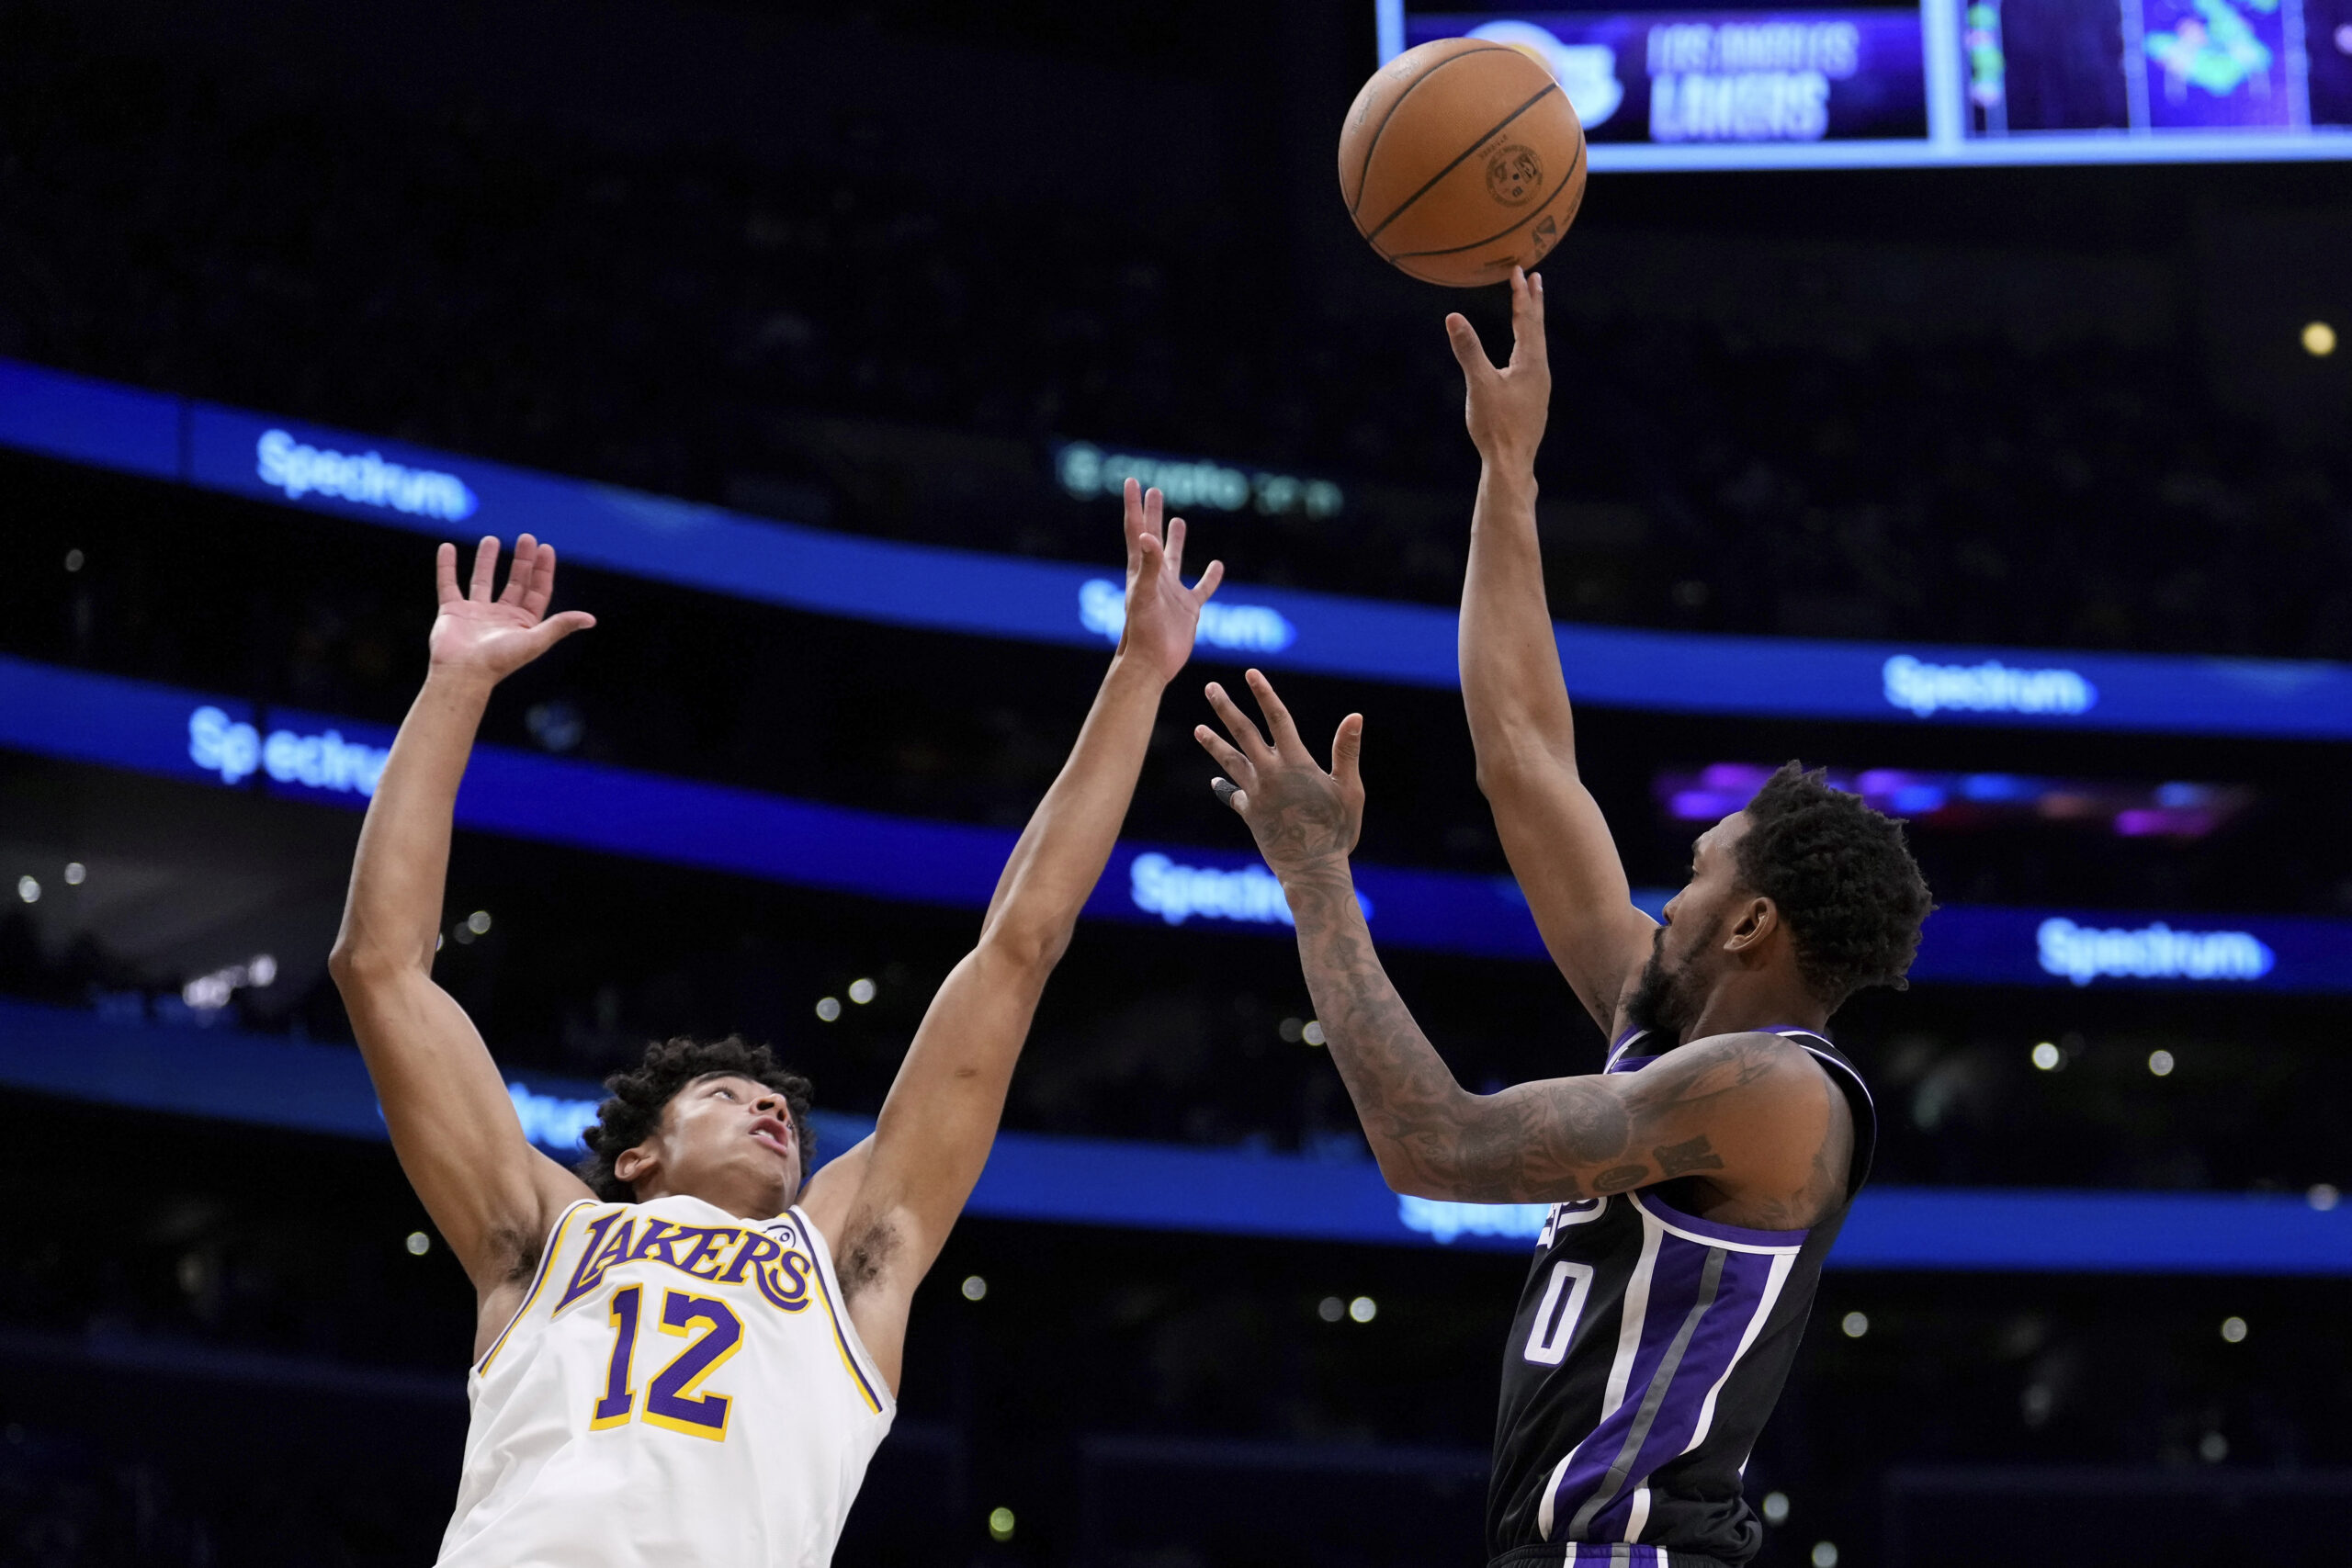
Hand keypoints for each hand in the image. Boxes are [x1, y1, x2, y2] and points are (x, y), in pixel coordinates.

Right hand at [428, 535, 595, 682]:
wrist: (463, 673)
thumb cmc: (500, 660)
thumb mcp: (535, 640)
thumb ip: (560, 625)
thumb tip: (591, 619)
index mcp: (522, 623)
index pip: (537, 591)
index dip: (543, 570)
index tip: (546, 548)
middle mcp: (500, 617)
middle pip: (515, 583)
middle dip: (522, 561)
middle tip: (526, 538)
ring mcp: (475, 613)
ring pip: (482, 580)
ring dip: (487, 560)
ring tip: (492, 539)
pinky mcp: (452, 611)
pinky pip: (448, 584)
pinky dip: (446, 566)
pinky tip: (447, 547)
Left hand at [1116, 479, 1224, 684]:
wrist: (1151, 664)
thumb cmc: (1142, 631)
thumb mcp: (1145, 595)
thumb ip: (1149, 565)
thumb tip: (1148, 535)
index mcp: (1140, 569)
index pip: (1136, 529)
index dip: (1134, 505)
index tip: (1132, 480)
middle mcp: (1155, 577)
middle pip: (1152, 536)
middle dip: (1152, 513)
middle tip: (1154, 490)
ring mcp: (1172, 593)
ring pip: (1175, 560)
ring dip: (1176, 540)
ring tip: (1180, 521)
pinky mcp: (1188, 609)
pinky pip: (1202, 589)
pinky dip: (1211, 578)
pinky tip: (1218, 566)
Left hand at [1194, 669, 1365, 878]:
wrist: (1312, 870)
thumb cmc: (1337, 830)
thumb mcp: (1350, 789)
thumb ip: (1347, 751)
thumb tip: (1355, 716)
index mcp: (1296, 763)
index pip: (1277, 719)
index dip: (1264, 694)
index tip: (1251, 673)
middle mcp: (1270, 774)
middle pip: (1243, 733)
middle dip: (1226, 708)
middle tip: (1211, 687)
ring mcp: (1256, 794)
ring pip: (1230, 761)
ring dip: (1214, 743)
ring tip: (1198, 729)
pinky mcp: (1250, 814)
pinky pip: (1233, 795)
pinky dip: (1224, 787)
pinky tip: (1216, 782)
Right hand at [1444, 267, 1548, 468]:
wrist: (1511, 464)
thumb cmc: (1495, 426)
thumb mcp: (1478, 384)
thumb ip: (1468, 349)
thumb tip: (1453, 317)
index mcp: (1530, 363)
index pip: (1526, 319)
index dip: (1521, 294)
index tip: (1519, 270)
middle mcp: (1540, 371)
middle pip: (1538, 329)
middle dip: (1534, 303)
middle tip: (1536, 279)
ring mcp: (1538, 388)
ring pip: (1536, 347)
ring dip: (1532, 325)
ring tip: (1529, 312)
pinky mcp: (1533, 402)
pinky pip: (1532, 363)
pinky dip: (1528, 346)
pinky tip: (1521, 358)